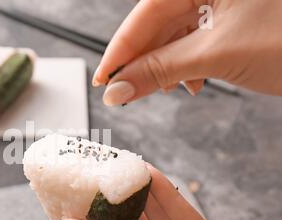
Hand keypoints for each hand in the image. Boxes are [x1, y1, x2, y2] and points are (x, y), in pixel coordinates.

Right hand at [93, 0, 281, 105]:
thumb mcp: (216, 54)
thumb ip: (160, 70)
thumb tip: (117, 88)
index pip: (144, 14)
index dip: (120, 51)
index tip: (102, 81)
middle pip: (156, 23)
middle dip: (143, 61)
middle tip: (127, 91)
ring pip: (174, 32)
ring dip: (165, 64)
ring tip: (167, 89)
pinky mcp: (232, 13)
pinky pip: (195, 36)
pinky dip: (187, 62)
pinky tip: (192, 80)